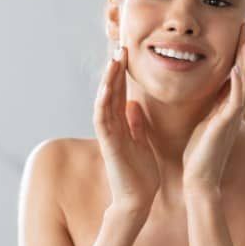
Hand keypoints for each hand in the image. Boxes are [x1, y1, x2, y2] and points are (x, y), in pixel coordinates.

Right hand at [93, 46, 159, 216]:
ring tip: (114, 59)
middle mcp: (113, 126)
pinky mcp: (108, 144)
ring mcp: (108, 134)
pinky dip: (103, 102)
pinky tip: (106, 87)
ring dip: (108, 79)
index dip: (123, 72)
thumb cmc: (141, 174)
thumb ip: (136, 124)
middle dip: (115, 69)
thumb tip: (132, 104)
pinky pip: (102, 120)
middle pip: (110, 91)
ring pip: (104, 100)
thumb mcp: (142, 142)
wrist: (138, 200)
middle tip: (120, 45)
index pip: (120, 92)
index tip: (129, 52)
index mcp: (122, 124)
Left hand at [182, 22, 244, 193]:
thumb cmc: (198, 153)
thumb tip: (209, 86)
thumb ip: (210, 103)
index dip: (242, 50)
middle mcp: (234, 108)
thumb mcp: (204, 120)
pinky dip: (236, 83)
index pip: (239, 71)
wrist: (199, 179)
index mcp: (227, 105)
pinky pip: (235, 101)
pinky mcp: (226, 126)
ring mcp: (232, 117)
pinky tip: (234, 66)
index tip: (242, 29)